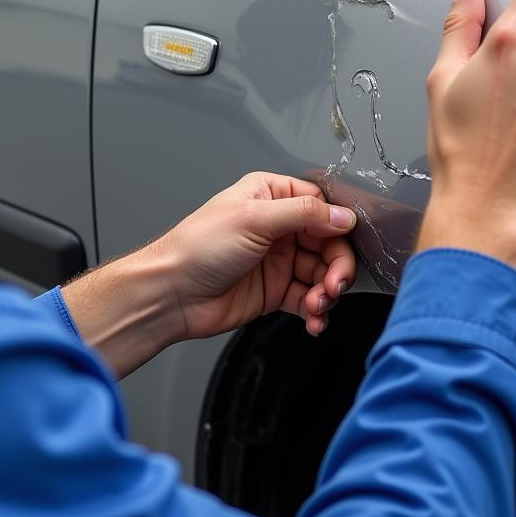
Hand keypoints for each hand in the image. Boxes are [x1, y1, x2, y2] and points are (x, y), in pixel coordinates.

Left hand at [62, 174, 355, 378]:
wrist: (171, 295)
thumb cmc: (198, 248)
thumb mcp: (254, 219)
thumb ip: (304, 214)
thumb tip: (343, 215)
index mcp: (270, 196)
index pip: (320, 204)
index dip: (337, 224)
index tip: (344, 241)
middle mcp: (278, 226)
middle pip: (328, 242)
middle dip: (336, 265)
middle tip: (334, 284)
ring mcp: (278, 260)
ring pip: (322, 273)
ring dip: (327, 291)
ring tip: (318, 305)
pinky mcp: (275, 291)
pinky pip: (308, 299)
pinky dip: (317, 311)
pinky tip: (314, 320)